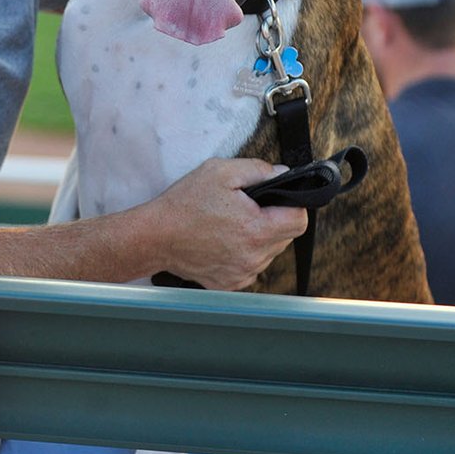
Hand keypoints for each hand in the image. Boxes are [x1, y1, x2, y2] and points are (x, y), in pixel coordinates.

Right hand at [152, 158, 307, 290]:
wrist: (155, 236)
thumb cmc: (184, 204)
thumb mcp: (220, 171)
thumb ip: (257, 169)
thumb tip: (282, 173)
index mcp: (256, 229)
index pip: (299, 220)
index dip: (292, 204)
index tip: (276, 199)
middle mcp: (253, 257)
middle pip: (286, 237)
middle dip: (274, 219)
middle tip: (247, 208)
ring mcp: (242, 274)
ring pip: (269, 253)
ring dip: (259, 238)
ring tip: (232, 224)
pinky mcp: (230, 283)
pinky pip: (251, 267)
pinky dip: (244, 254)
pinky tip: (224, 240)